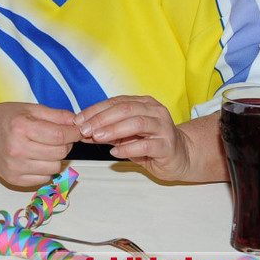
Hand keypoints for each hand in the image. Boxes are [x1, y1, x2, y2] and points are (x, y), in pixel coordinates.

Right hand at [0, 103, 80, 186]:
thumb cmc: (4, 118)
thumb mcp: (29, 108)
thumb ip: (55, 115)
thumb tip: (78, 123)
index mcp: (21, 127)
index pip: (59, 135)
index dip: (73, 133)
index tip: (77, 131)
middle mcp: (17, 149)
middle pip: (59, 153)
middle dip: (65, 144)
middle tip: (57, 137)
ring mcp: (15, 167)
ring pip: (54, 168)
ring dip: (55, 158)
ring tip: (44, 147)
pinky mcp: (14, 179)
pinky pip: (44, 179)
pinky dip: (44, 169)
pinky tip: (35, 158)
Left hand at [75, 96, 191, 180]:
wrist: (180, 157)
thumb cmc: (150, 143)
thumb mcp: (125, 135)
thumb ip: (106, 131)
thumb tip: (81, 130)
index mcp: (144, 103)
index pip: (116, 102)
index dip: (95, 110)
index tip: (78, 120)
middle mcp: (155, 111)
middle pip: (125, 109)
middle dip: (102, 118)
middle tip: (85, 129)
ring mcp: (163, 127)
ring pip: (137, 123)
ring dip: (114, 130)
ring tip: (97, 137)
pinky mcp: (168, 146)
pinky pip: (146, 145)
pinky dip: (128, 148)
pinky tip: (115, 152)